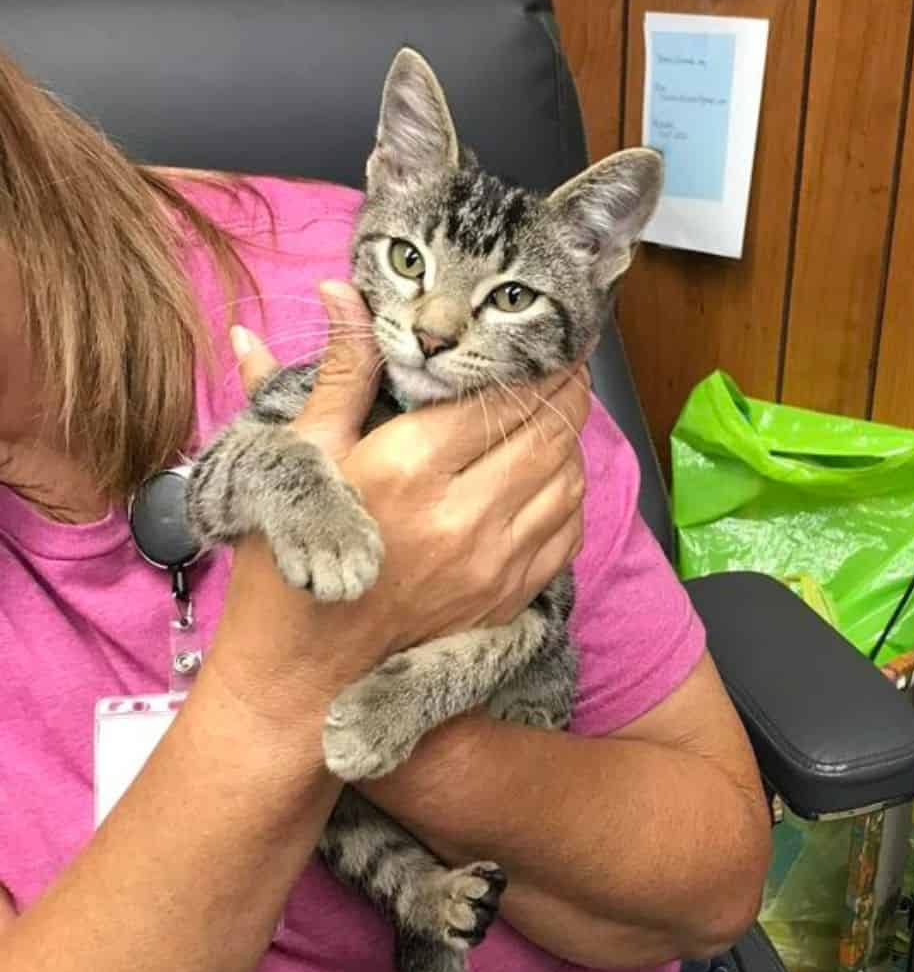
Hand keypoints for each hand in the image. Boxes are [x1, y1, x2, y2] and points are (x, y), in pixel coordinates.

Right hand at [210, 282, 589, 718]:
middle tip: (560, 362)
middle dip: (563, 388)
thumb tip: (344, 293)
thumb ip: (341, 371)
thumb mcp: (301, 458)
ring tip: (555, 411)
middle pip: (550, 430)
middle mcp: (465, 514)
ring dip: (570, 438)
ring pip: (569, 477)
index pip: (499, 394)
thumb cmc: (286, 565)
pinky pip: (568, 528)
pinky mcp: (510, 597)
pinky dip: (569, 491)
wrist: (301, 678)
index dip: (527, 360)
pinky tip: (549, 474)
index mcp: (408, 467)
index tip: (533, 338)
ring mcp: (496, 561)